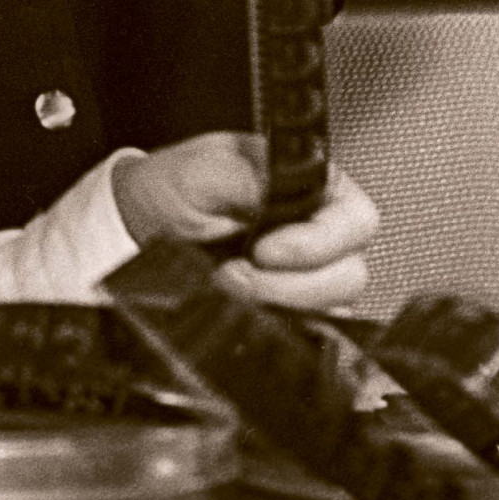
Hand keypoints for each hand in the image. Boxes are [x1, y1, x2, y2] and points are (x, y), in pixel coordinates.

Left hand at [112, 132, 378, 311]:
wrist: (142, 222)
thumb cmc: (175, 187)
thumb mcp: (203, 171)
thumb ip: (248, 179)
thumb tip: (278, 193)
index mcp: (311, 182)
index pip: (355, 219)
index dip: (317, 243)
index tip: (264, 251)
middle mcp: (319, 227)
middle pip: (350, 272)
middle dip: (289, 283)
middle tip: (236, 273)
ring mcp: (310, 272)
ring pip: (333, 306)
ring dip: (278, 303)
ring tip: (228, 283)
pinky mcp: (294, 306)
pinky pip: (311, 328)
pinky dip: (276, 322)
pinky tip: (240, 304)